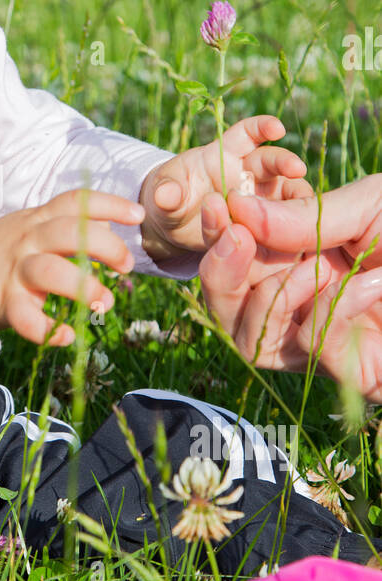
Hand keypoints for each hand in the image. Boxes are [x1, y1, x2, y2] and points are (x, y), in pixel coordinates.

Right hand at [0, 186, 144, 347]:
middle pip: (69, 233)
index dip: (109, 205)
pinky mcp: (4, 304)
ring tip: (103, 304)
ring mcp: (15, 272)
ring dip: (84, 288)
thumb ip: (68, 225)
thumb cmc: (4, 250)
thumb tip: (109, 226)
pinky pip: (28, 320)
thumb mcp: (32, 226)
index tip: (137, 215)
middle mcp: (28, 241)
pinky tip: (68, 335)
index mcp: (39, 220)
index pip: (76, 202)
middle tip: (125, 267)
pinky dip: (51, 331)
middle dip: (106, 247)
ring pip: (51, 273)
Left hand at [138, 114, 309, 263]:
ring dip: (293, 200)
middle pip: (271, 162)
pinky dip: (288, 230)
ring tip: (301, 211)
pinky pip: (278, 225)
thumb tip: (166, 195)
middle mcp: (247, 174)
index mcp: (224, 155)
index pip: (246, 134)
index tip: (277, 128)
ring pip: (283, 194)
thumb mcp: (163, 192)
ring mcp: (258, 199)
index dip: (262, 127)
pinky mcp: (261, 224)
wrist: (172, 226)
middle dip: (286, 163)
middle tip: (297, 170)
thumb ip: (167, 192)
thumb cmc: (168, 198)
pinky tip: (297, 238)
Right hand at [199, 189, 381, 398]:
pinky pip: (310, 348)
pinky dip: (329, 310)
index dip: (215, 241)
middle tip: (235, 236)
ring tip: (318, 263)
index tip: (217, 209)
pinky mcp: (357, 373)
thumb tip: (233, 209)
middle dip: (221, 275)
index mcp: (300, 261)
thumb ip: (299, 217)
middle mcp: (305, 306)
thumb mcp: (366, 207)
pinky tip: (366, 282)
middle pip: (228, 313)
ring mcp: (328, 342)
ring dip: (272, 296)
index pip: (234, 265)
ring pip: (254, 342)